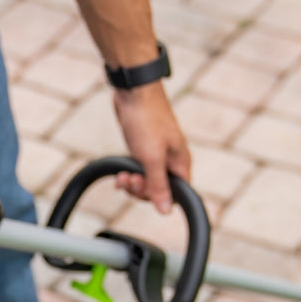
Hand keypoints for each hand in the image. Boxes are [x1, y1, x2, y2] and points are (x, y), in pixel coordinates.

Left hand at [112, 82, 191, 213]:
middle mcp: (172, 160)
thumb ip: (159, 185)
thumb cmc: (146, 120)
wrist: (134, 91)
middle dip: (141, 189)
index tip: (141, 189)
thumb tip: (166, 210)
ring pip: (147, 179)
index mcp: (180, 163)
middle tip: (128, 179)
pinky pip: (139, 168)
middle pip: (159, 189)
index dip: (157, 198)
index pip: (176, 195)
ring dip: (133, 182)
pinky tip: (120, 174)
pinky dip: (129, 174)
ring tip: (122, 177)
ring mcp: (158, 153)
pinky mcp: (144, 147)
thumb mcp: (152, 158)